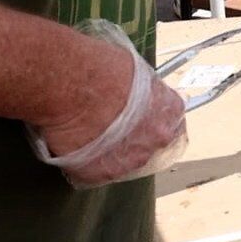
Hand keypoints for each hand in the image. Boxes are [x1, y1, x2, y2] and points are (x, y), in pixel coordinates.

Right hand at [35, 42, 186, 187]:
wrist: (69, 83)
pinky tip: (74, 146)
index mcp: (170, 109)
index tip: (138, 116)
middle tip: (109, 126)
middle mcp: (157, 138)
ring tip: (87, 136)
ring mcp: (131, 159)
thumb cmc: (99, 67)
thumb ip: (142, 89)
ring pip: (123, 161)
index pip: (171, 120)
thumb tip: (135, 93)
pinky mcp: (102, 173)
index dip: (151, 118)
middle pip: (149, 143)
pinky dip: (84, 163)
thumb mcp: (133, 68)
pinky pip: (95, 172)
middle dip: (132, 138)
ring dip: (109, 153)